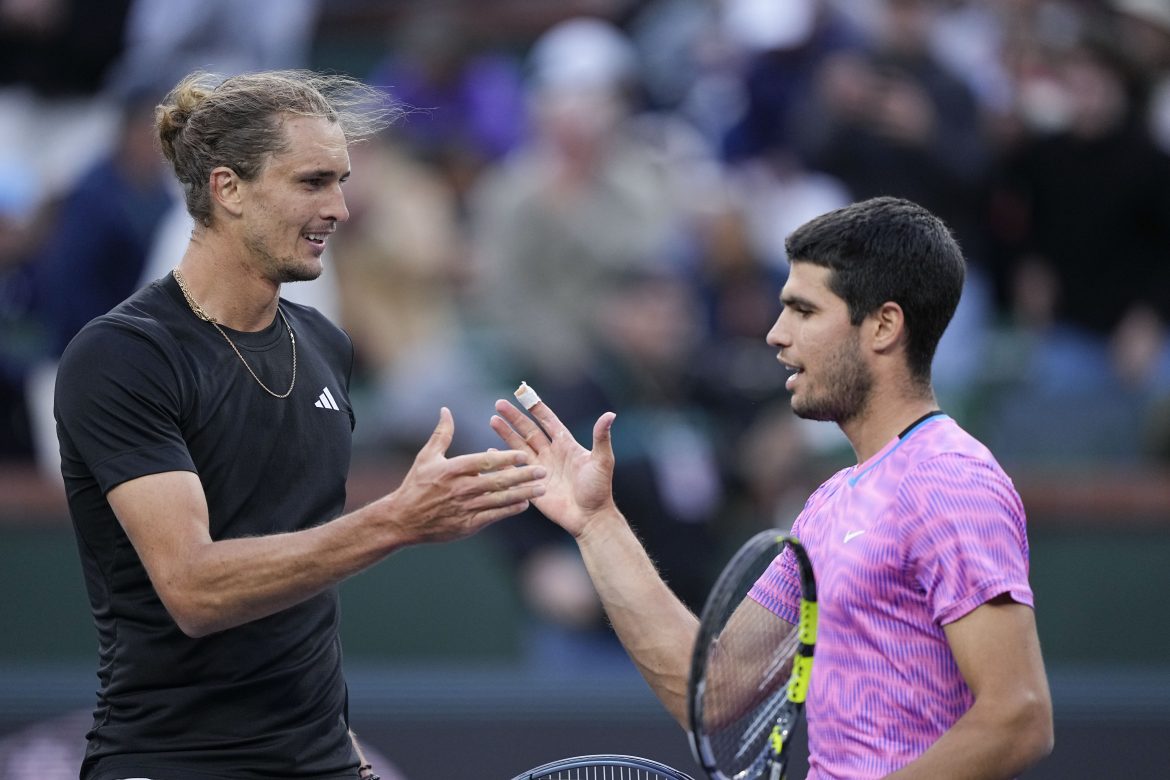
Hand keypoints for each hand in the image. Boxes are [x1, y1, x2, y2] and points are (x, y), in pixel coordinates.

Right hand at [385, 407, 545, 543]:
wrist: (402, 519)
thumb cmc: (416, 485)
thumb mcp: (427, 457)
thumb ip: (442, 434)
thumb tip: (446, 410)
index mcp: (452, 469)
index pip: (484, 462)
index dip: (505, 459)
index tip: (523, 455)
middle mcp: (460, 488)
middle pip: (497, 481)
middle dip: (522, 476)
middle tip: (542, 471)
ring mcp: (465, 508)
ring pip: (499, 500)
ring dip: (522, 494)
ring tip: (541, 488)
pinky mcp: (467, 525)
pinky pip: (492, 516)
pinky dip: (509, 510)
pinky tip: (524, 505)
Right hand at [491, 394, 616, 537]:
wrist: (590, 517)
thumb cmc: (599, 489)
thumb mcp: (602, 461)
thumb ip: (601, 438)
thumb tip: (610, 414)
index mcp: (566, 445)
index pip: (548, 421)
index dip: (536, 408)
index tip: (524, 393)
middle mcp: (551, 454)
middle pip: (529, 431)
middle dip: (514, 417)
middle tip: (499, 404)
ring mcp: (540, 469)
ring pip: (519, 447)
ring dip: (506, 434)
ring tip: (493, 420)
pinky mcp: (532, 484)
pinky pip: (514, 470)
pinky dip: (503, 460)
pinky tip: (491, 451)